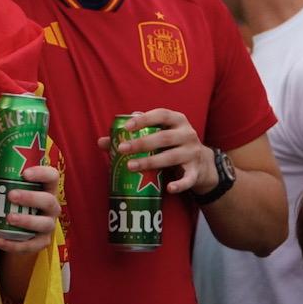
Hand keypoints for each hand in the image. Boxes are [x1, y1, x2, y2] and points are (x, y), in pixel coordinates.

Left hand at [0, 163, 61, 253]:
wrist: (20, 229)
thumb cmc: (16, 201)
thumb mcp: (5, 187)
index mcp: (46, 188)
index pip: (52, 176)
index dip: (41, 173)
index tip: (24, 174)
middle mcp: (51, 206)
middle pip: (48, 200)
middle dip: (30, 198)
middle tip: (11, 195)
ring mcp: (48, 225)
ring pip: (44, 224)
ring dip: (26, 221)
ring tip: (8, 218)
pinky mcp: (41, 242)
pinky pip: (31, 245)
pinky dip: (15, 244)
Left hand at [96, 108, 217, 195]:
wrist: (201, 163)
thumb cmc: (172, 145)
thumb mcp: (157, 136)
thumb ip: (132, 136)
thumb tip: (101, 142)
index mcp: (177, 120)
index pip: (161, 115)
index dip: (143, 119)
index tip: (126, 127)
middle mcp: (187, 134)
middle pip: (163, 137)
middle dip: (141, 143)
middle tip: (122, 149)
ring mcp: (193, 153)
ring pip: (171, 157)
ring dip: (150, 162)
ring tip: (130, 167)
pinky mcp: (196, 171)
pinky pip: (188, 179)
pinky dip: (180, 184)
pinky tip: (169, 188)